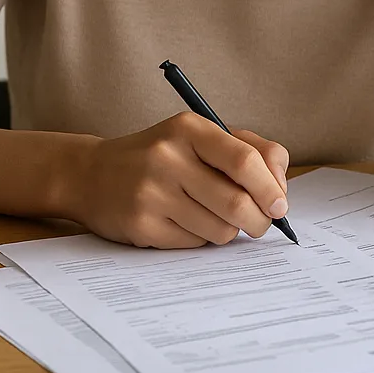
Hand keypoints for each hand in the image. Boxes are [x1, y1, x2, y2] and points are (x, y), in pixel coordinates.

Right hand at [65, 112, 289, 248]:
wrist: (92, 174)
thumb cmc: (162, 155)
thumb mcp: (200, 136)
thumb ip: (248, 150)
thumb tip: (280, 189)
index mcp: (189, 128)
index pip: (244, 159)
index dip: (270, 187)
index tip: (280, 205)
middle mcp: (168, 157)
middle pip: (236, 202)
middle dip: (259, 220)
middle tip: (261, 223)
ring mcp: (152, 193)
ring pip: (219, 229)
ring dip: (229, 231)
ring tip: (216, 218)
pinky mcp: (141, 225)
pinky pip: (194, 244)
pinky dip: (202, 239)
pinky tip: (187, 223)